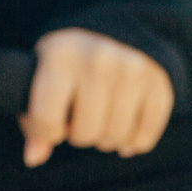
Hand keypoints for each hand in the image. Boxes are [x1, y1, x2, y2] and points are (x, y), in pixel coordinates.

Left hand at [20, 29, 173, 166]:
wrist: (112, 32)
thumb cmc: (67, 63)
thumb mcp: (41, 78)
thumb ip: (33, 120)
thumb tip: (34, 158)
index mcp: (60, 56)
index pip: (47, 121)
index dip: (47, 131)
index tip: (52, 121)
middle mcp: (99, 60)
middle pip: (85, 133)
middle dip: (79, 134)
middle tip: (80, 117)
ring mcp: (133, 71)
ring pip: (115, 137)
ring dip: (106, 138)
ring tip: (101, 120)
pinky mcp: (159, 83)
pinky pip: (144, 137)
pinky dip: (133, 141)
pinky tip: (125, 127)